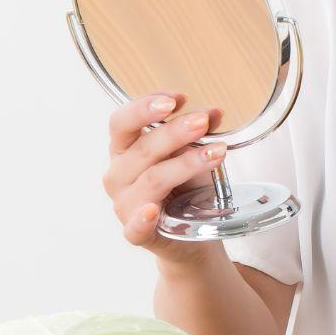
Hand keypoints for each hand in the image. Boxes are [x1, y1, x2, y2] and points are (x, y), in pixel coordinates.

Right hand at [101, 91, 225, 255]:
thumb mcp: (191, 154)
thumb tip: (214, 113)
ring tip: (217, 153)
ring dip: (185, 164)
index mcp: (124, 150)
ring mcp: (124, 205)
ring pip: (152, 180)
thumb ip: (199, 133)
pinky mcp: (136, 234)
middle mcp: (118, 175)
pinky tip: (152, 210)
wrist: (191, 235)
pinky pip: (135, 228)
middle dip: (175, 132)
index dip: (145, 107)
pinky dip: (142, 219)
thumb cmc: (184, 188)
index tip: (176, 99)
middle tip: (202, 122)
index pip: (122, 123)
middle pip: (142, 149)